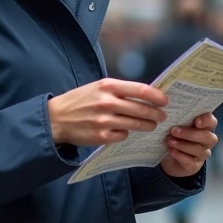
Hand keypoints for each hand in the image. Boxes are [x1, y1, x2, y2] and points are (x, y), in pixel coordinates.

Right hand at [48, 79, 168, 146]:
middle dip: (156, 114)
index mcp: (108, 86)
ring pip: (136, 124)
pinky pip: (123, 136)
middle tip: (162, 116)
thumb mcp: (98, 87)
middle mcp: (107, 102)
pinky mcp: (101, 136)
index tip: (165, 101)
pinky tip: (124, 131)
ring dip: (147, 126)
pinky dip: (126, 134)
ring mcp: (104, 121)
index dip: (157, 96)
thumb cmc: (80, 100)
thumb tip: (145, 95)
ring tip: (151, 125)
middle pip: (142, 109)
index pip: (141, 90)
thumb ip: (119, 90)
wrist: (57, 118)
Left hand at [160, 112, 217, 178]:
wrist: (169, 158)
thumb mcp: (176, 126)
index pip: (211, 121)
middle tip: (174, 131)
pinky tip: (172, 152)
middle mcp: (207, 140)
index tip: (196, 121)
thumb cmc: (175, 136)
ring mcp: (203, 154)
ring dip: (182, 145)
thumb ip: (179, 120)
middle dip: (190, 134)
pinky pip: (191, 162)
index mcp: (205, 127)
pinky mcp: (195, 165)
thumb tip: (172, 113)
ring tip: (169, 141)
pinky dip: (181, 156)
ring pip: (199, 150)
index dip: (206, 120)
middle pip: (206, 136)